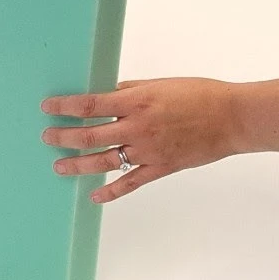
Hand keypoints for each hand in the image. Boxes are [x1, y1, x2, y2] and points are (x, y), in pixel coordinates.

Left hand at [41, 77, 242, 202]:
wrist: (231, 118)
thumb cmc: (201, 94)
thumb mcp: (162, 83)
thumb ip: (132, 89)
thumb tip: (109, 93)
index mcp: (137, 101)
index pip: (91, 104)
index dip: (65, 106)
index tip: (48, 106)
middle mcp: (138, 127)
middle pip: (90, 135)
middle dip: (64, 136)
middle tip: (47, 136)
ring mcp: (148, 150)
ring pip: (104, 162)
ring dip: (78, 164)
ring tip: (59, 165)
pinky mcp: (160, 167)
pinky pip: (130, 183)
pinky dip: (111, 192)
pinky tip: (94, 196)